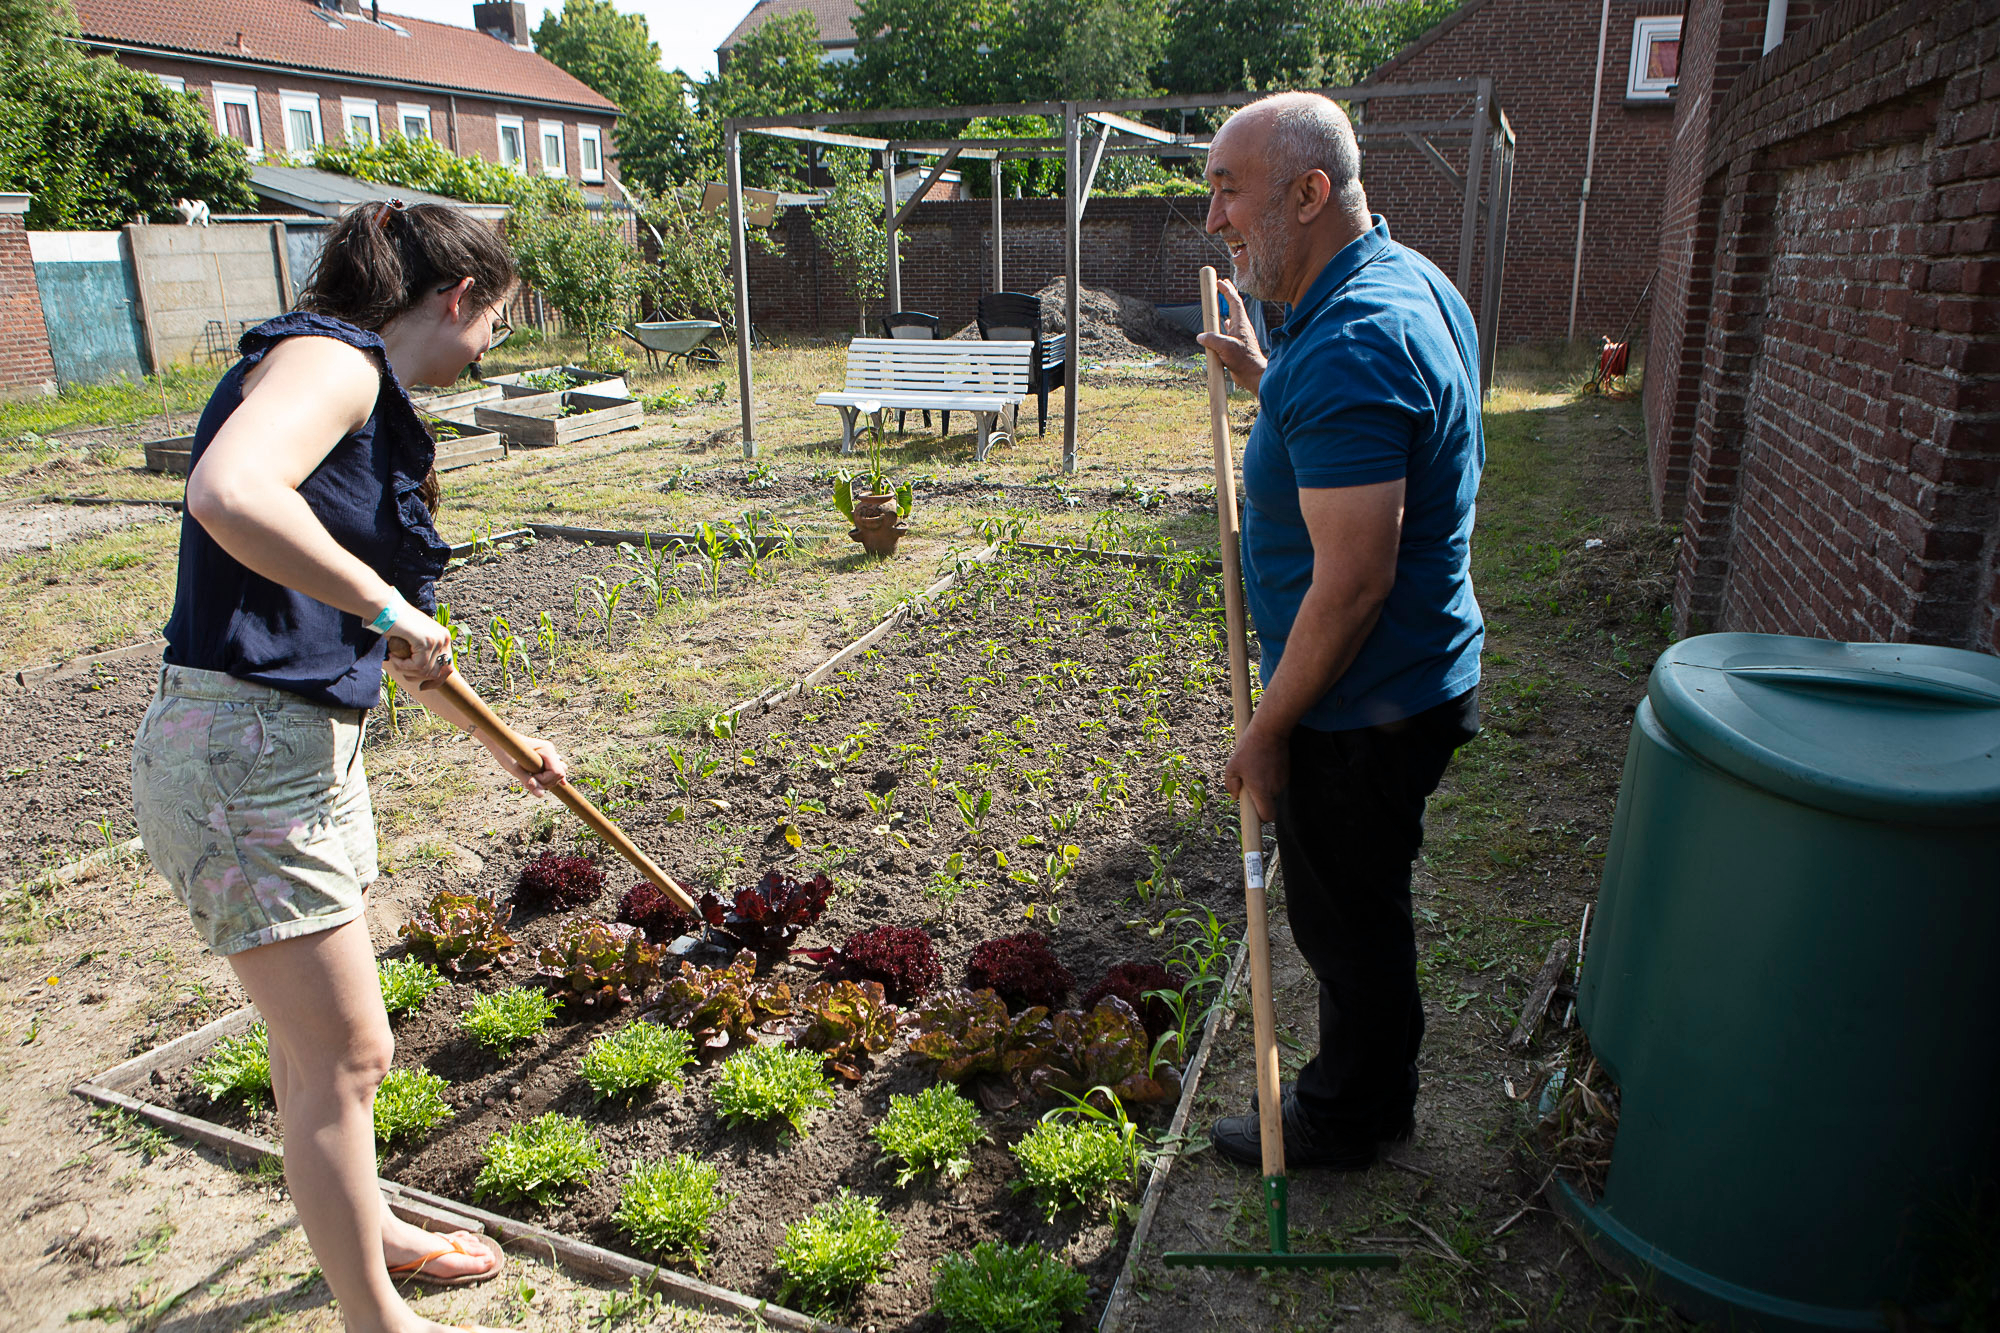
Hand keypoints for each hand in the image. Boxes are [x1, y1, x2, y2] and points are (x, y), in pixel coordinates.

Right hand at [381, 601, 452, 681]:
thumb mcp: (413, 641)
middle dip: (417, 677)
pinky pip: (417, 666)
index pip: (448, 668)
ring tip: (396, 659)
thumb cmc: (395, 625)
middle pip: (437, 673)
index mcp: (444, 638)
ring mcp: (437, 640)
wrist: (385, 608)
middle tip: (402, 669)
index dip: (436, 681)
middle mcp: (444, 639)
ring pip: (425, 671)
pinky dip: (403, 666)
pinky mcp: (426, 641)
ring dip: (406, 670)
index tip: (423, 687)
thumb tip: (428, 678)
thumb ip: (423, 655)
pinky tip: (394, 656)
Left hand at [482, 734, 566, 796]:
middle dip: (547, 782)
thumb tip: (541, 795)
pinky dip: (549, 777)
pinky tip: (546, 783)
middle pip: (560, 773)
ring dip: (548, 780)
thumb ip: (529, 782)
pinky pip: (553, 769)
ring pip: (558, 772)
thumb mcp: (516, 769)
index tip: (531, 777)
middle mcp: (550, 750)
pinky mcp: (544, 757)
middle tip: (531, 779)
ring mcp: (548, 753)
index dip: (545, 780)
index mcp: (547, 750)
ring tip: (533, 778)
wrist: (498, 741)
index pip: (557, 772)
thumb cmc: (505, 752)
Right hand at [1196, 277, 1266, 395]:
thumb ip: (1211, 338)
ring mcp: (1239, 336)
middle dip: (1228, 293)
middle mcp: (1241, 327)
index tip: (1220, 281)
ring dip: (1225, 309)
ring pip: (1231, 318)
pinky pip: (1228, 332)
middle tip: (1222, 283)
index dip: (1227, 290)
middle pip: (1234, 306)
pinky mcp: (1236, 346)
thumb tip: (1201, 336)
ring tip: (1219, 303)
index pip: (1234, 301)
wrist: (1253, 375)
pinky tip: (1222, 326)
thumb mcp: (1224, 347)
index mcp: (1241, 323)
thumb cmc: (1243, 360)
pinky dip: (1223, 326)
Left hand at [1222, 716, 1287, 825]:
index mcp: (1261, 791)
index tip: (1253, 815)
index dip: (1260, 818)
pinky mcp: (1287, 772)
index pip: (1267, 816)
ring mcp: (1283, 780)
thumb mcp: (1232, 766)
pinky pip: (1276, 780)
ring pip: (1272, 791)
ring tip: (1255, 767)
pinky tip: (1263, 762)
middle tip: (1248, 782)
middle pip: (1267, 803)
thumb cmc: (1249, 749)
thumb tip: (1235, 796)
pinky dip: (1270, 776)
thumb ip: (1231, 785)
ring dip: (1263, 785)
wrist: (1270, 731)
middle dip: (1258, 797)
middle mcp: (1275, 789)